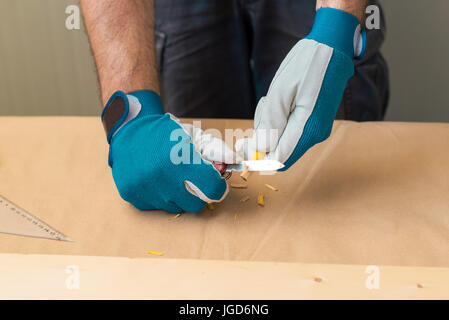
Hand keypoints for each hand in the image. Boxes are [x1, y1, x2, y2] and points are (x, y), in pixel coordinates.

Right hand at [102, 90, 238, 212]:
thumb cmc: (164, 133)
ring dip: (177, 195)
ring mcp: (146, 189)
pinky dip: (160, 196)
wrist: (127, 131)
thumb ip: (216, 150)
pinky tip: (155, 179)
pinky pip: (156, 206)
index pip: (212, 190)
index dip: (217, 187)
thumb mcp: (192, 136)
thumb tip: (236, 161)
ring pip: (175, 206)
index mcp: (181, 161)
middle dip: (198, 193)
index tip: (215, 183)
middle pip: (195, 204)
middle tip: (192, 179)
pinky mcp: (132, 195)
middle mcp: (163, 178)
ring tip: (170, 176)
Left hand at [236, 8, 365, 169]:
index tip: (241, 144)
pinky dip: (276, 119)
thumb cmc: (306, 64)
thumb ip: (271, 123)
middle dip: (262, 136)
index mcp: (308, 129)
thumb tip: (259, 149)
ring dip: (269, 124)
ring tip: (272, 98)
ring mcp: (314, 128)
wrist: (331, 46)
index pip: (278, 160)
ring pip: (281, 140)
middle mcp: (314, 134)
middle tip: (263, 107)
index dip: (257, 158)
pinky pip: (287, 130)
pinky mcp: (311, 121)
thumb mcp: (282, 90)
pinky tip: (279, 100)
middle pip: (278, 151)